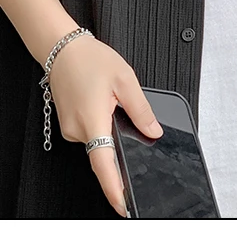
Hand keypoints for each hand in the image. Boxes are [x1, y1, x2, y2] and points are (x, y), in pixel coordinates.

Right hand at [47, 34, 163, 216]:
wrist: (63, 48)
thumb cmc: (92, 60)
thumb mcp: (126, 80)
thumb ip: (142, 110)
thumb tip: (154, 132)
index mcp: (93, 121)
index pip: (105, 166)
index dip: (115, 190)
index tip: (125, 207)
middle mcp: (78, 130)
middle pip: (105, 152)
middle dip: (120, 145)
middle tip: (129, 119)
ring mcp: (71, 129)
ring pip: (99, 141)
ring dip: (111, 130)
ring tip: (114, 101)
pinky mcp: (70, 124)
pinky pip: (91, 132)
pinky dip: (102, 125)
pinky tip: (106, 104)